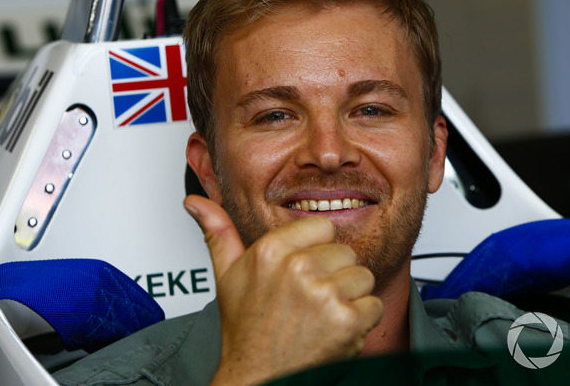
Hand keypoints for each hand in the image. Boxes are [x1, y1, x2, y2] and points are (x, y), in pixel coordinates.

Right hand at [183, 195, 383, 385]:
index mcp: (272, 250)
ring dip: (350, 299)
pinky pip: (373, 304)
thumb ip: (218, 232)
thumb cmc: (246, 331)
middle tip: (310, 301)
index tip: (304, 273)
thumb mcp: (227, 277)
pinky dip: (362, 321)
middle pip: (345, 253)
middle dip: (334, 276)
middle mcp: (298, 268)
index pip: (323, 227)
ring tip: (322, 316)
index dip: (317, 252)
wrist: (258, 379)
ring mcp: (323, 294)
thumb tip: (196, 202)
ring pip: (363, 277)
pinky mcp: (347, 319)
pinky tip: (336, 330)